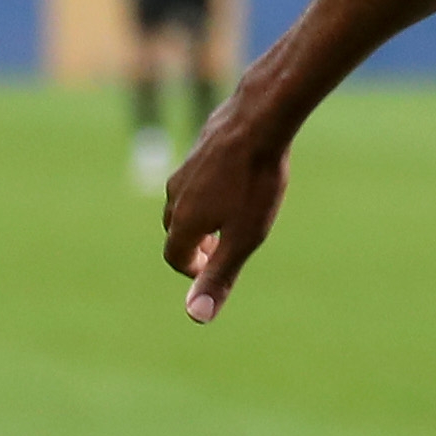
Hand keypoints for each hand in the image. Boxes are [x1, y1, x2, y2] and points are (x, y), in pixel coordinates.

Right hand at [161, 118, 290, 321]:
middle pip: (176, 230)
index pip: (175, 257)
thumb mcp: (243, 237)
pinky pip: (197, 178)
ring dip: (201, 217)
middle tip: (225, 248)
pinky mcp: (199, 147)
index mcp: (183, 220)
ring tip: (233, 217)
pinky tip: (238, 183)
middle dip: (196, 246)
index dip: (194, 270)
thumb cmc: (255, 182)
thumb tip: (195, 316)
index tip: (218, 267)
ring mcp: (185, 168)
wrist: (259, 119)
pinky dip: (209, 190)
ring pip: (184, 201)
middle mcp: (176, 194)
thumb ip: (219, 276)